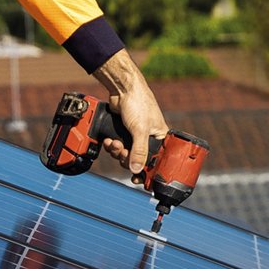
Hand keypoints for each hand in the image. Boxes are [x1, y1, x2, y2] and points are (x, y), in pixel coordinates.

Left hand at [93, 50, 168, 175]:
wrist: (122, 88)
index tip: (138, 179)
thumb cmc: (138, 103)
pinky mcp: (122, 132)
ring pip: (125, 154)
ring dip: (116, 151)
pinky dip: (111, 145)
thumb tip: (137, 170)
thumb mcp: (140, 130)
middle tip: (121, 152)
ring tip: (113, 143)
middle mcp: (148, 138)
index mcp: (160, 138)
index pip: (156, 161)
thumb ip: (139, 151)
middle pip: (137, 160)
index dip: (147, 171)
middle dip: (126, 158)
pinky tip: (108, 140)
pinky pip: (117, 146)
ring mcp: (134, 135)